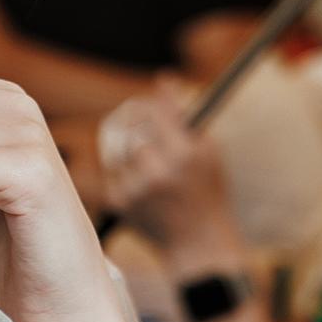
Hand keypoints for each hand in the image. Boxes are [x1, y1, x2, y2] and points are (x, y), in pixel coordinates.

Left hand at [99, 86, 244, 273]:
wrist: (196, 242)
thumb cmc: (206, 191)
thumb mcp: (208, 153)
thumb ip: (185, 117)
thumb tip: (162, 79)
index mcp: (185, 156)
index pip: (158, 111)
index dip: (155, 100)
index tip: (157, 93)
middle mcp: (159, 171)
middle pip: (132, 126)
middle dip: (136, 119)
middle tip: (140, 116)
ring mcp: (135, 188)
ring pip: (119, 147)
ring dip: (128, 144)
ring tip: (145, 152)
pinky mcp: (119, 201)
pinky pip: (113, 169)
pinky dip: (124, 168)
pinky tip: (142, 179)